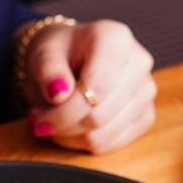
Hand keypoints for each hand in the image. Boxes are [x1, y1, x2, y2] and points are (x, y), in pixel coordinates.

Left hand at [20, 18, 155, 152]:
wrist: (72, 58)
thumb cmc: (59, 54)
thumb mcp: (43, 54)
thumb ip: (47, 70)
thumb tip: (58, 93)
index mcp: (116, 38)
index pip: (96, 87)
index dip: (64, 109)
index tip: (36, 114)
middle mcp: (138, 63)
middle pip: (98, 115)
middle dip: (61, 124)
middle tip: (39, 119)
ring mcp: (146, 91)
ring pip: (102, 135)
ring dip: (69, 135)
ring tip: (53, 120)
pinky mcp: (145, 115)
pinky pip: (110, 144)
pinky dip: (83, 142)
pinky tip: (72, 126)